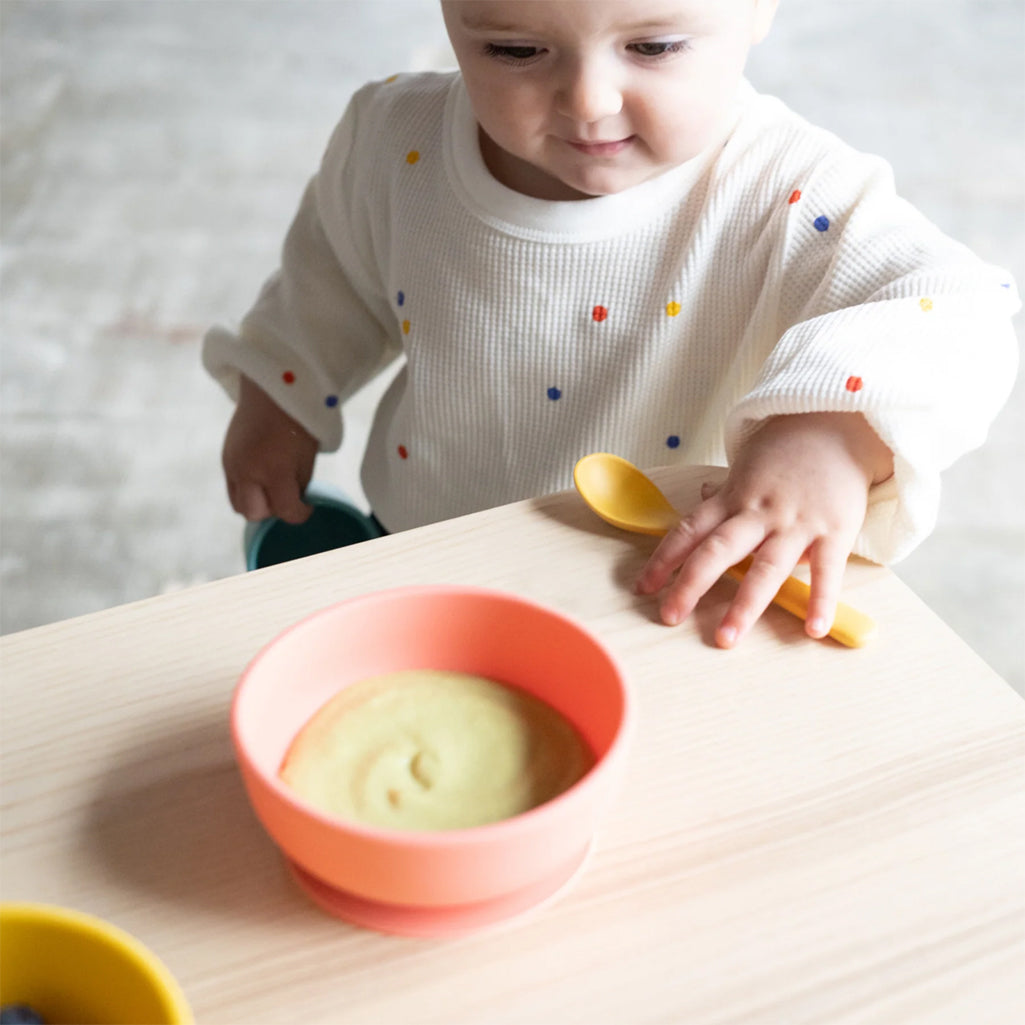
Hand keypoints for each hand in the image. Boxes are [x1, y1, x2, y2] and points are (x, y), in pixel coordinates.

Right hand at [221, 375, 318, 522]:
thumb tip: (292, 502)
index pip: (284, 510)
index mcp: (273, 470)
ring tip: (272, 487)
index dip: (300, 513)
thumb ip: (297, 486)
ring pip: (238, 504)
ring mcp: (232, 465)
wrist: (272, 390)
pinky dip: (247, 490)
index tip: (307, 507)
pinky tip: (261, 476)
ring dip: (256, 503)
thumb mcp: (306, 458)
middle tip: (286, 496)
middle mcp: (247, 471)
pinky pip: (233, 488)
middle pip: (254, 514)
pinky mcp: (224, 459)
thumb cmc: (298, 422)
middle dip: (272, 510)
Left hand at [635, 413, 892, 646]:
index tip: (643, 587)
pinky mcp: (833, 530)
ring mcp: (795, 522)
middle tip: (669, 616)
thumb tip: (702, 496)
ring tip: (726, 638)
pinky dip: (821, 600)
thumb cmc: (787, 451)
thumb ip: (726, 490)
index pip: (689, 530)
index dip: (663, 558)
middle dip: (690, 585)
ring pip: (765, 568)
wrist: (838, 424)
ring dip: (744, 605)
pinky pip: (827, 570)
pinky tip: (813, 629)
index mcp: (733, 498)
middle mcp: (758, 512)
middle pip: (717, 551)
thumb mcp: (747, 466)